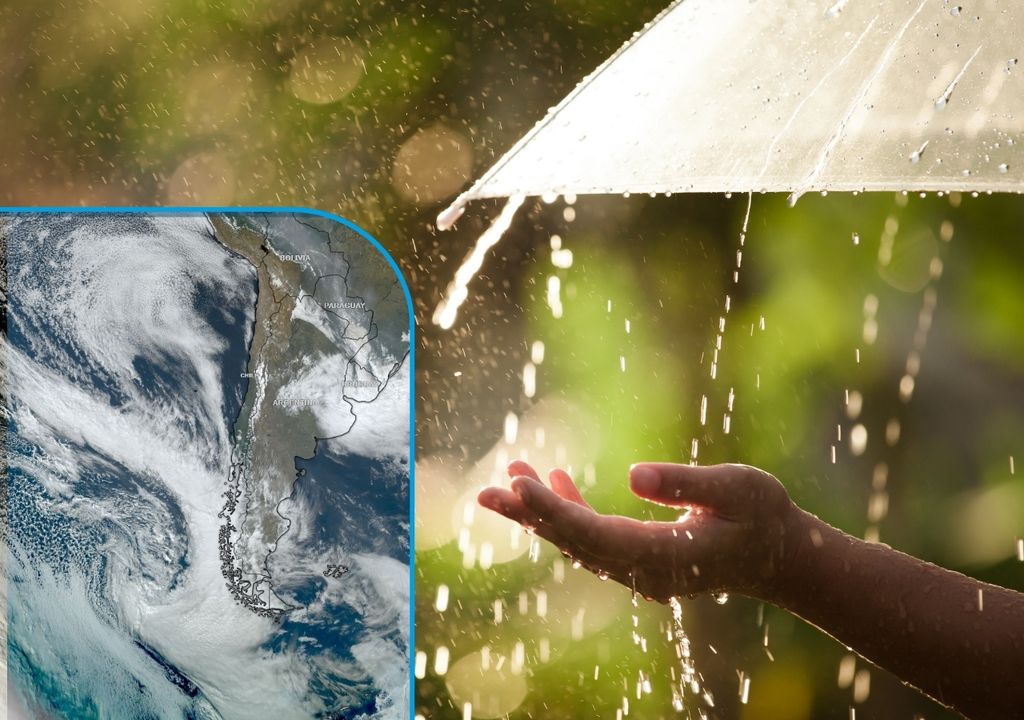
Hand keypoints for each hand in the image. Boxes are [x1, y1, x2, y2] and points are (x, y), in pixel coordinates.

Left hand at [478, 460, 797, 602]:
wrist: (781, 556)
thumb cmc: (764, 516)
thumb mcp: (737, 488)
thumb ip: (686, 483)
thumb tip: (633, 474)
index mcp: (662, 554)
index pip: (593, 534)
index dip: (552, 510)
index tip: (518, 485)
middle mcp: (642, 569)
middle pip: (572, 542)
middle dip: (528, 514)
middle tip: (485, 490)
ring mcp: (638, 569)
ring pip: (576, 541)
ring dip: (542, 511)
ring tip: (512, 472)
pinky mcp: (639, 559)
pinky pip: (592, 538)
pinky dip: (568, 512)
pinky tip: (555, 480)